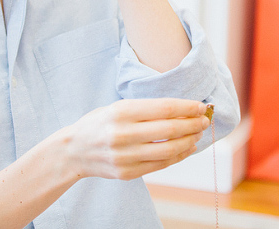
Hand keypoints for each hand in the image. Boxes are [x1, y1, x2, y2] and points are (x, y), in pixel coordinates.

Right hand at [56, 98, 208, 180]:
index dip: (187, 107)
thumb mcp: (116, 108)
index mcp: (120, 112)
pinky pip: (161, 165)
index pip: (164, 108)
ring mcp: (125, 156)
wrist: (74, 150)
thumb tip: (183, 110)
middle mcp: (122, 134)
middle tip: (204, 120)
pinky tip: (187, 148)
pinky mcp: (127, 172)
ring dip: (189, 141)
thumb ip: (146, 109)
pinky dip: (178, 156)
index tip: (201, 106)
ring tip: (197, 134)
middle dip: (193, 124)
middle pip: (170, 130)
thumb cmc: (99, 124)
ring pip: (169, 150)